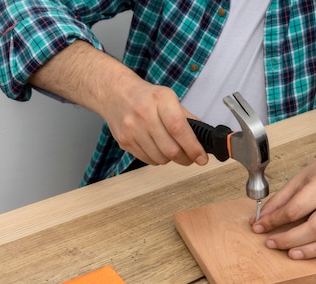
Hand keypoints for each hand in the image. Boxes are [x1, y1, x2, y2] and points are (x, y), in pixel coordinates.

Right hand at [29, 41, 207, 166]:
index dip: (194, 148)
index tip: (202, 158)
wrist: (110, 91)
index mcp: (160, 101)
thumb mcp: (169, 99)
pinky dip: (155, 159)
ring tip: (172, 151)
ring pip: (159, 158)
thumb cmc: (143, 94)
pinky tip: (155, 148)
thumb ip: (187, 117)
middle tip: (190, 157)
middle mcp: (145, 115)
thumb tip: (204, 136)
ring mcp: (131, 130)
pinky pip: (146, 160)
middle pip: (171, 149)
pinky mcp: (124, 141)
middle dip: (184, 157)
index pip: (181, 129)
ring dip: (170, 160)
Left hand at [251, 116, 315, 259]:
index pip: (295, 208)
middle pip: (315, 228)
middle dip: (290, 239)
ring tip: (292, 254)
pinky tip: (315, 251)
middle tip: (271, 243)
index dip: (274, 221)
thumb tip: (262, 217)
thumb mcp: (301, 177)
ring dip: (311, 251)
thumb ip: (281, 198)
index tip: (260, 227)